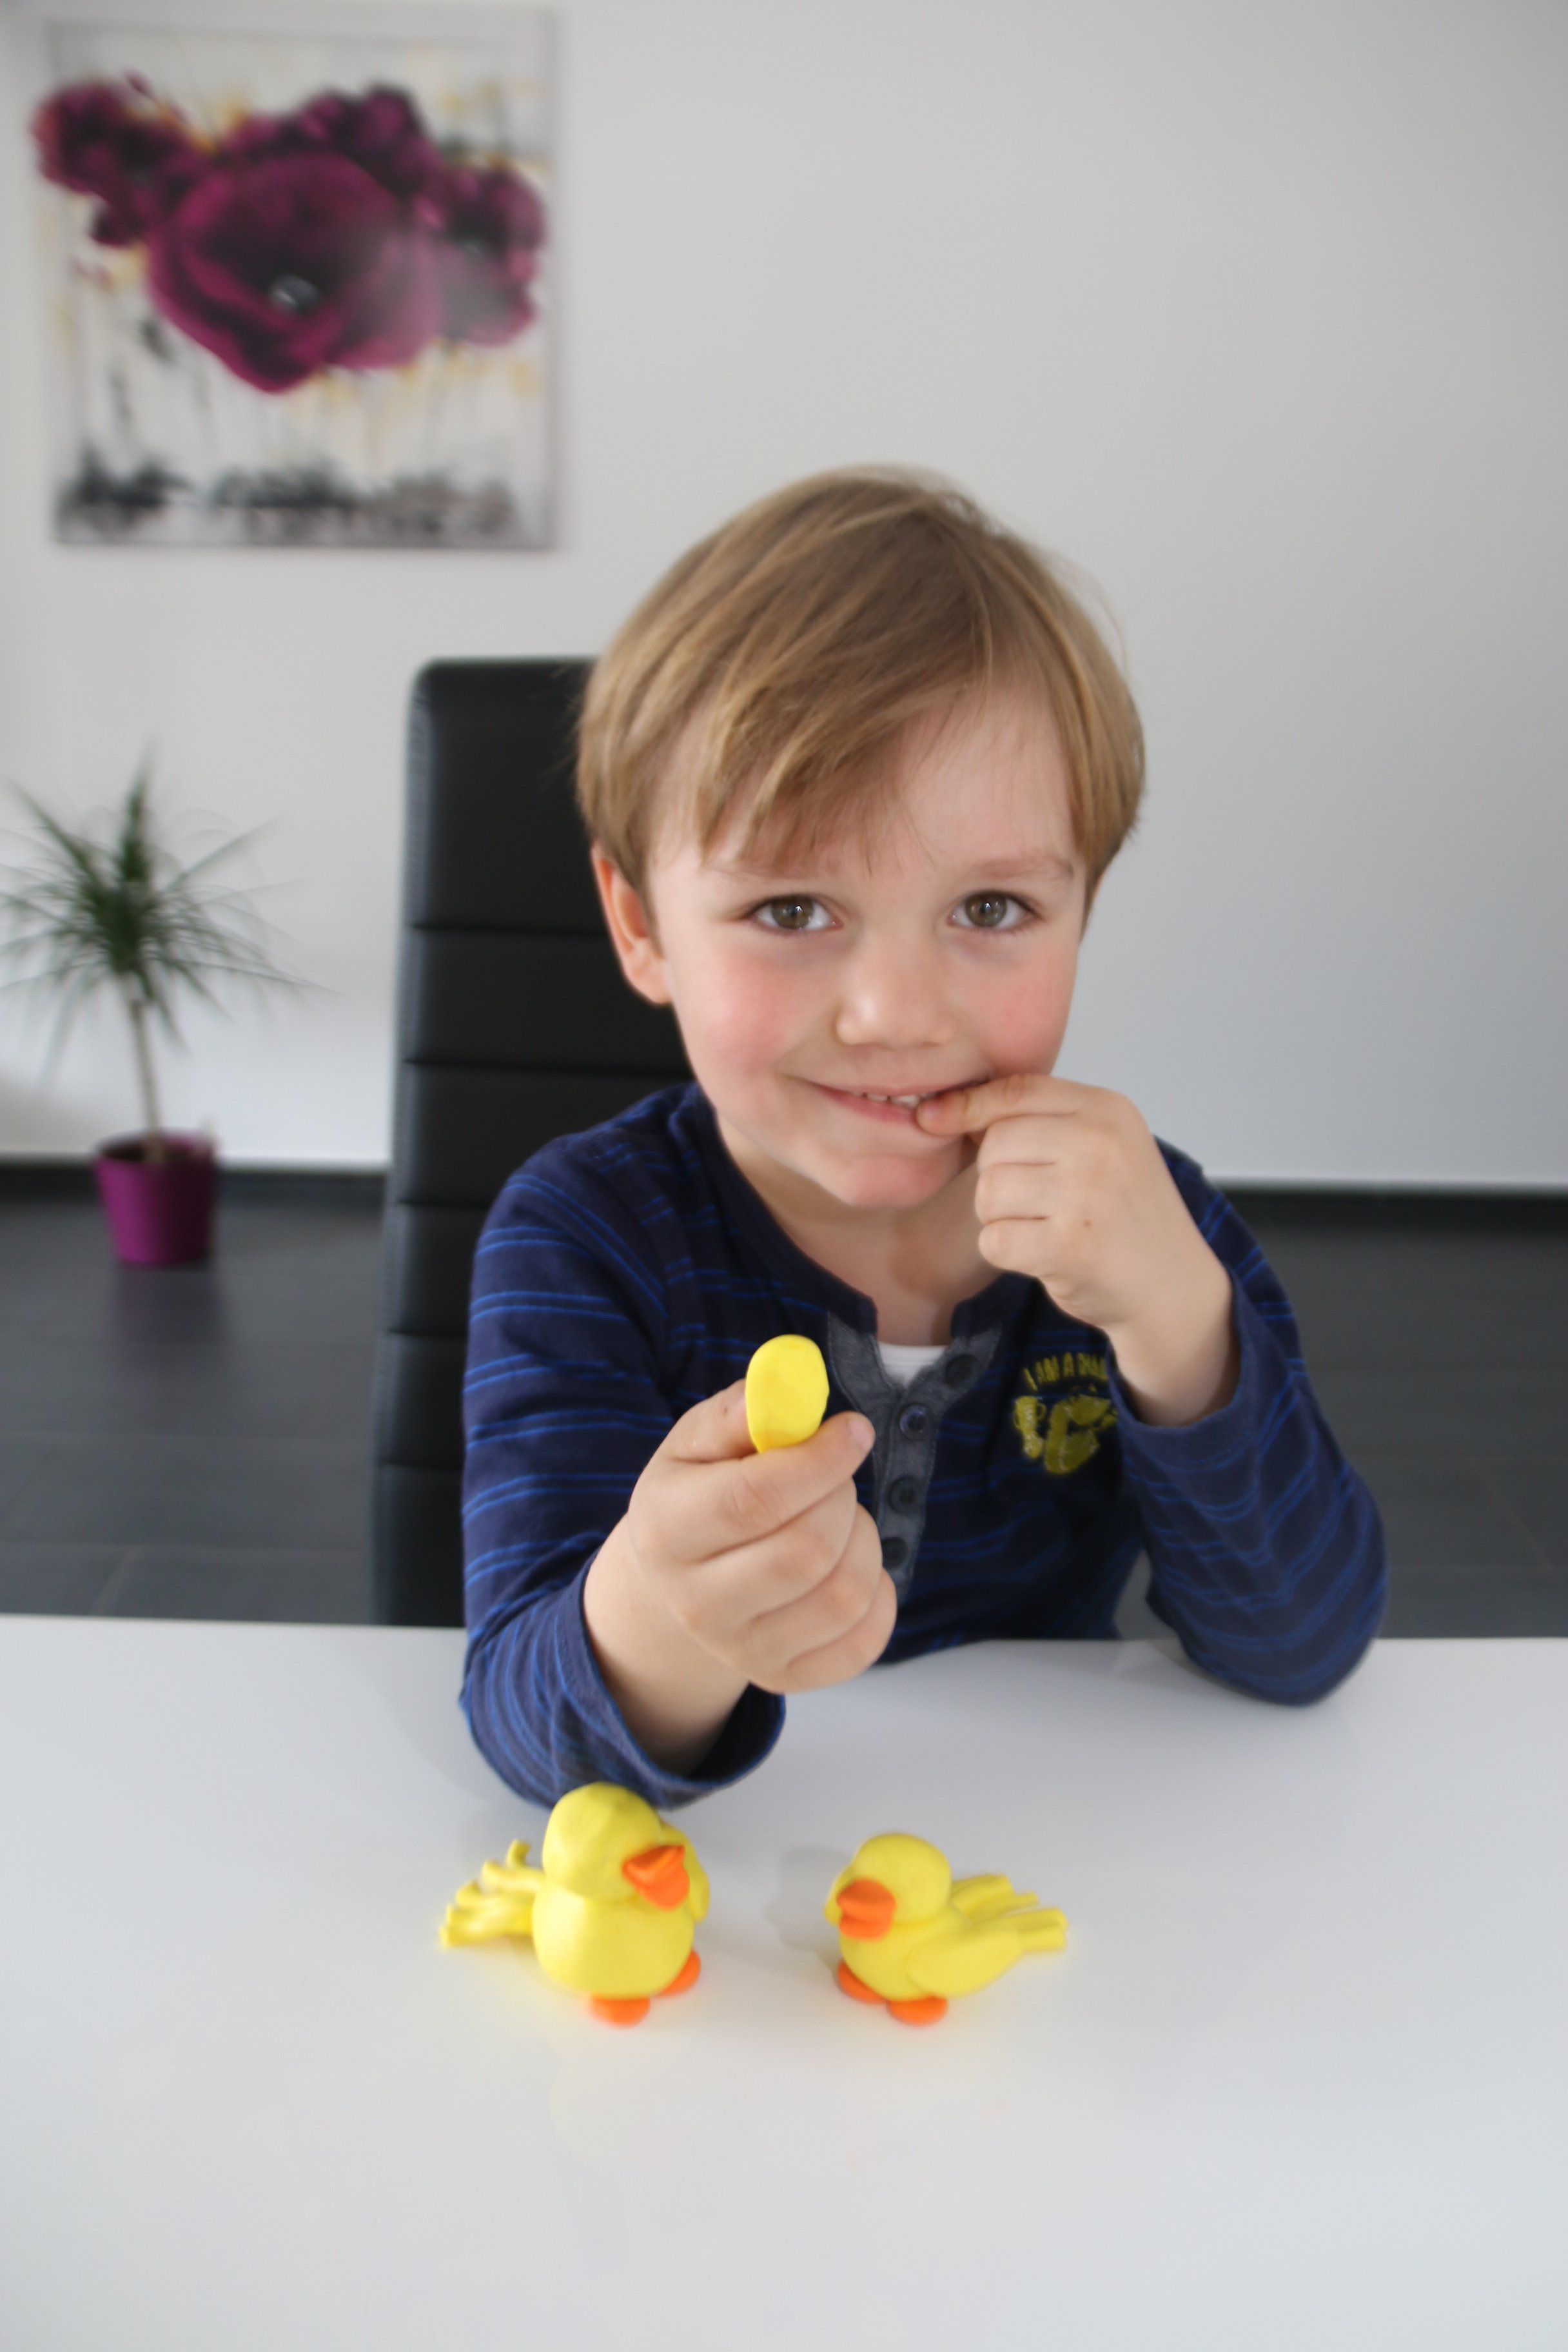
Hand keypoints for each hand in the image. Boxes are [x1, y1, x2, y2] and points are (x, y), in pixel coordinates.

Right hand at [584, 1384, 895, 1767]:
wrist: (678, 1582)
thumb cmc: (699, 1494)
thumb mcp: (699, 1443)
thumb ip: (744, 1410)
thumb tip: (791, 1384)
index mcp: (666, 1531)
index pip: (754, 1501)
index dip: (819, 1461)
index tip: (853, 1430)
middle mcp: (697, 1604)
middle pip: (806, 1551)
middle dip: (841, 1498)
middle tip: (835, 1479)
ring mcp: (742, 1651)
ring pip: (843, 1595)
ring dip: (864, 1541)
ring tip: (840, 1520)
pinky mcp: (785, 1678)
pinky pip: (864, 1642)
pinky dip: (879, 1595)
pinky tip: (849, 1565)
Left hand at [917, 1074, 1239, 1425]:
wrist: (1172, 1285)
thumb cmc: (1122, 1213)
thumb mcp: (1100, 1147)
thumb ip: (1039, 1121)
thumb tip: (942, 1110)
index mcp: (1108, 1110)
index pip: (1017, 1090)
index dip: (967, 1104)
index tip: (932, 1118)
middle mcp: (1100, 1145)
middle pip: (995, 1143)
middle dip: (995, 1174)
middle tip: (1030, 1200)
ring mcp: (1087, 1195)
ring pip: (988, 1192)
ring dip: (999, 1216)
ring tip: (1040, 1226)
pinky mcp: (1069, 1247)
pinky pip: (994, 1240)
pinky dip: (1005, 1251)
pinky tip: (1042, 1254)